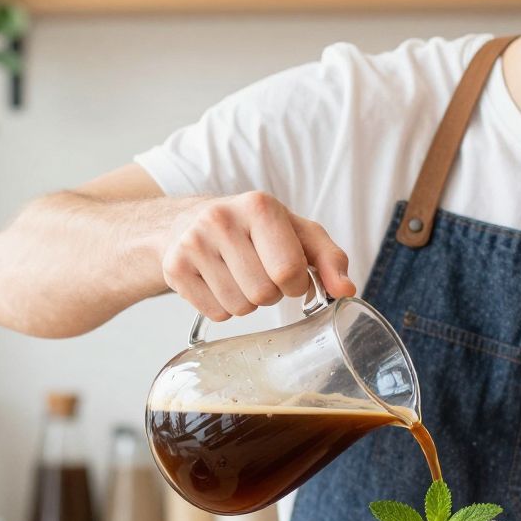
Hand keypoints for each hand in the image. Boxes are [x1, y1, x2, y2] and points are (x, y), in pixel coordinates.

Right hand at [162, 191, 355, 320]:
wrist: (189, 223)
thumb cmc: (255, 231)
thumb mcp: (297, 234)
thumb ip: (329, 259)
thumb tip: (346, 290)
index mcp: (259, 206)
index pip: (288, 270)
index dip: (296, 284)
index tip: (290, 275)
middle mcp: (221, 219)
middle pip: (263, 293)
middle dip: (270, 294)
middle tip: (260, 274)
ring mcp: (192, 243)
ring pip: (239, 308)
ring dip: (247, 303)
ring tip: (239, 277)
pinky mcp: (174, 268)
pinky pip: (215, 314)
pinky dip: (223, 308)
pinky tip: (218, 283)